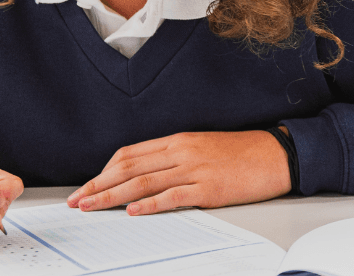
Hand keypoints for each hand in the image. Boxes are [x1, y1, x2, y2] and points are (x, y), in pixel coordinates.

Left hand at [67, 131, 291, 215]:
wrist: (276, 154)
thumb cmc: (242, 153)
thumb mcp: (203, 148)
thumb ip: (175, 158)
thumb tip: (145, 175)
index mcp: (178, 141)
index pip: (130, 154)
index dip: (103, 171)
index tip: (87, 186)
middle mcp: (182, 151)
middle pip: (130, 168)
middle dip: (98, 185)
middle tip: (77, 200)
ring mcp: (195, 169)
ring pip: (144, 182)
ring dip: (112, 196)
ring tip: (92, 207)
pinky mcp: (210, 188)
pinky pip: (173, 196)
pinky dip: (150, 204)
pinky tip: (133, 211)